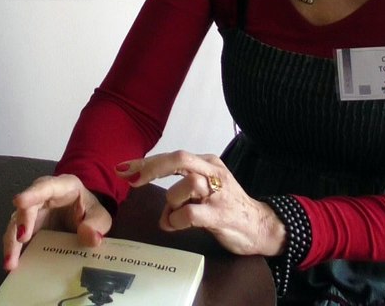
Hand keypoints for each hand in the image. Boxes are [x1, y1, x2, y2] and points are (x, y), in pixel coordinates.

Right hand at [2, 174, 112, 270]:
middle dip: (22, 222)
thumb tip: (90, 237)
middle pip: (27, 206)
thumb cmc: (89, 210)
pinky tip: (11, 264)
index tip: (19, 202)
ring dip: (12, 241)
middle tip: (21, 239)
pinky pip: (17, 237)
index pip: (46, 187)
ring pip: (16, 223)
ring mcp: (32, 212)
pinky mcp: (28, 227)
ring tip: (10, 262)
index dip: (32, 194)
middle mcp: (42, 196)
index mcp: (62, 186)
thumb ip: (97, 224)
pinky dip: (14, 250)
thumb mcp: (100, 216)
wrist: (83, 215)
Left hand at [117, 151, 284, 256]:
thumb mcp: (203, 192)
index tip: (124, 168)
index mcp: (207, 163)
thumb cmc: (228, 208)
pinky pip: (190, 214)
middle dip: (152, 168)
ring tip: (172, 217)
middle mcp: (213, 172)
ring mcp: (219, 193)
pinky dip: (176, 220)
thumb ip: (180, 194)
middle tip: (134, 180)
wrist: (261, 227)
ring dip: (171, 203)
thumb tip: (158, 210)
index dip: (146, 162)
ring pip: (186, 184)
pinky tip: (176, 225)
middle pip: (180, 159)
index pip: (173, 156)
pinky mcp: (221, 214)